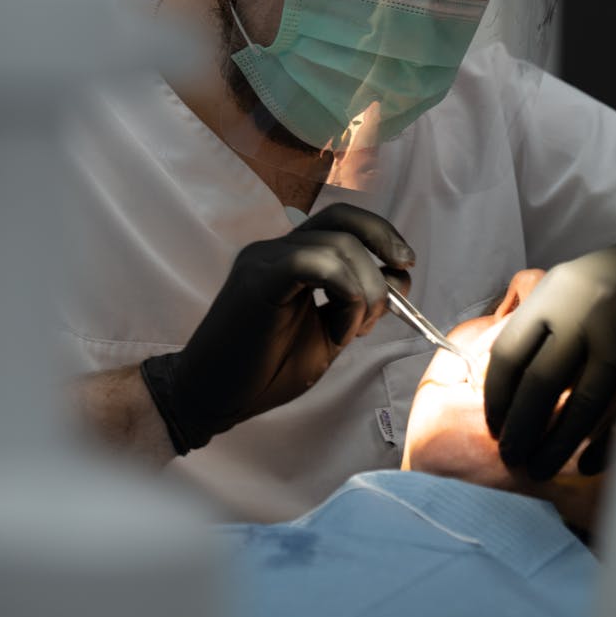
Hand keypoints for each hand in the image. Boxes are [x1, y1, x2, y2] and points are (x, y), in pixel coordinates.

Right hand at [141, 202, 413, 452]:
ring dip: (365, 290)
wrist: (212, 397)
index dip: (380, 234)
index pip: (342, 221)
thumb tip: (397, 281)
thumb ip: (355, 304)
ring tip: (353, 332)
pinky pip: (312, 263)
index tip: (403, 267)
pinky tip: (339, 330)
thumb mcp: (326, 333)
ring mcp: (265, 258)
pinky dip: (344, 292)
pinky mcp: (257, 278)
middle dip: (383, 242)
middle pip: (342, 220)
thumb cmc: (266, 370)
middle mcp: (277, 248)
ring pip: (337, 245)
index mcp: (293, 257)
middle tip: (401, 279)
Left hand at [484, 240, 615, 479]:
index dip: (496, 397)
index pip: (510, 354)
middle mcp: (583, 315)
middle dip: (521, 429)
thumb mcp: (554, 288)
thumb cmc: (593, 284)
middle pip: (541, 384)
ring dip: (557, 446)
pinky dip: (605, 444)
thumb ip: (528, 326)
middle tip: (511, 456)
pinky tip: (587, 462)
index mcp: (551, 297)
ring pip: (583, 406)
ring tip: (539, 468)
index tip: (493, 425)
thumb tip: (493, 379)